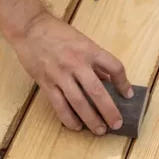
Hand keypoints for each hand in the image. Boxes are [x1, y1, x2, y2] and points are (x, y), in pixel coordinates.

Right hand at [10, 12, 133, 134]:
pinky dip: (69, 118)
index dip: (124, 83)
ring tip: (99, 130)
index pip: (114, 67)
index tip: (128, 94)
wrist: (30, 28)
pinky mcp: (46, 83)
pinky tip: (77, 126)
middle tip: (116, 124)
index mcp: (89, 50)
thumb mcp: (82, 41)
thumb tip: (108, 80)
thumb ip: (94, 61)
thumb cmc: (57, 32)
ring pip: (79, 102)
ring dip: (91, 119)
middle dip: (109, 110)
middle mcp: (76, 63)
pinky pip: (59, 105)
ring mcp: (60, 74)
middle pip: (97, 91)